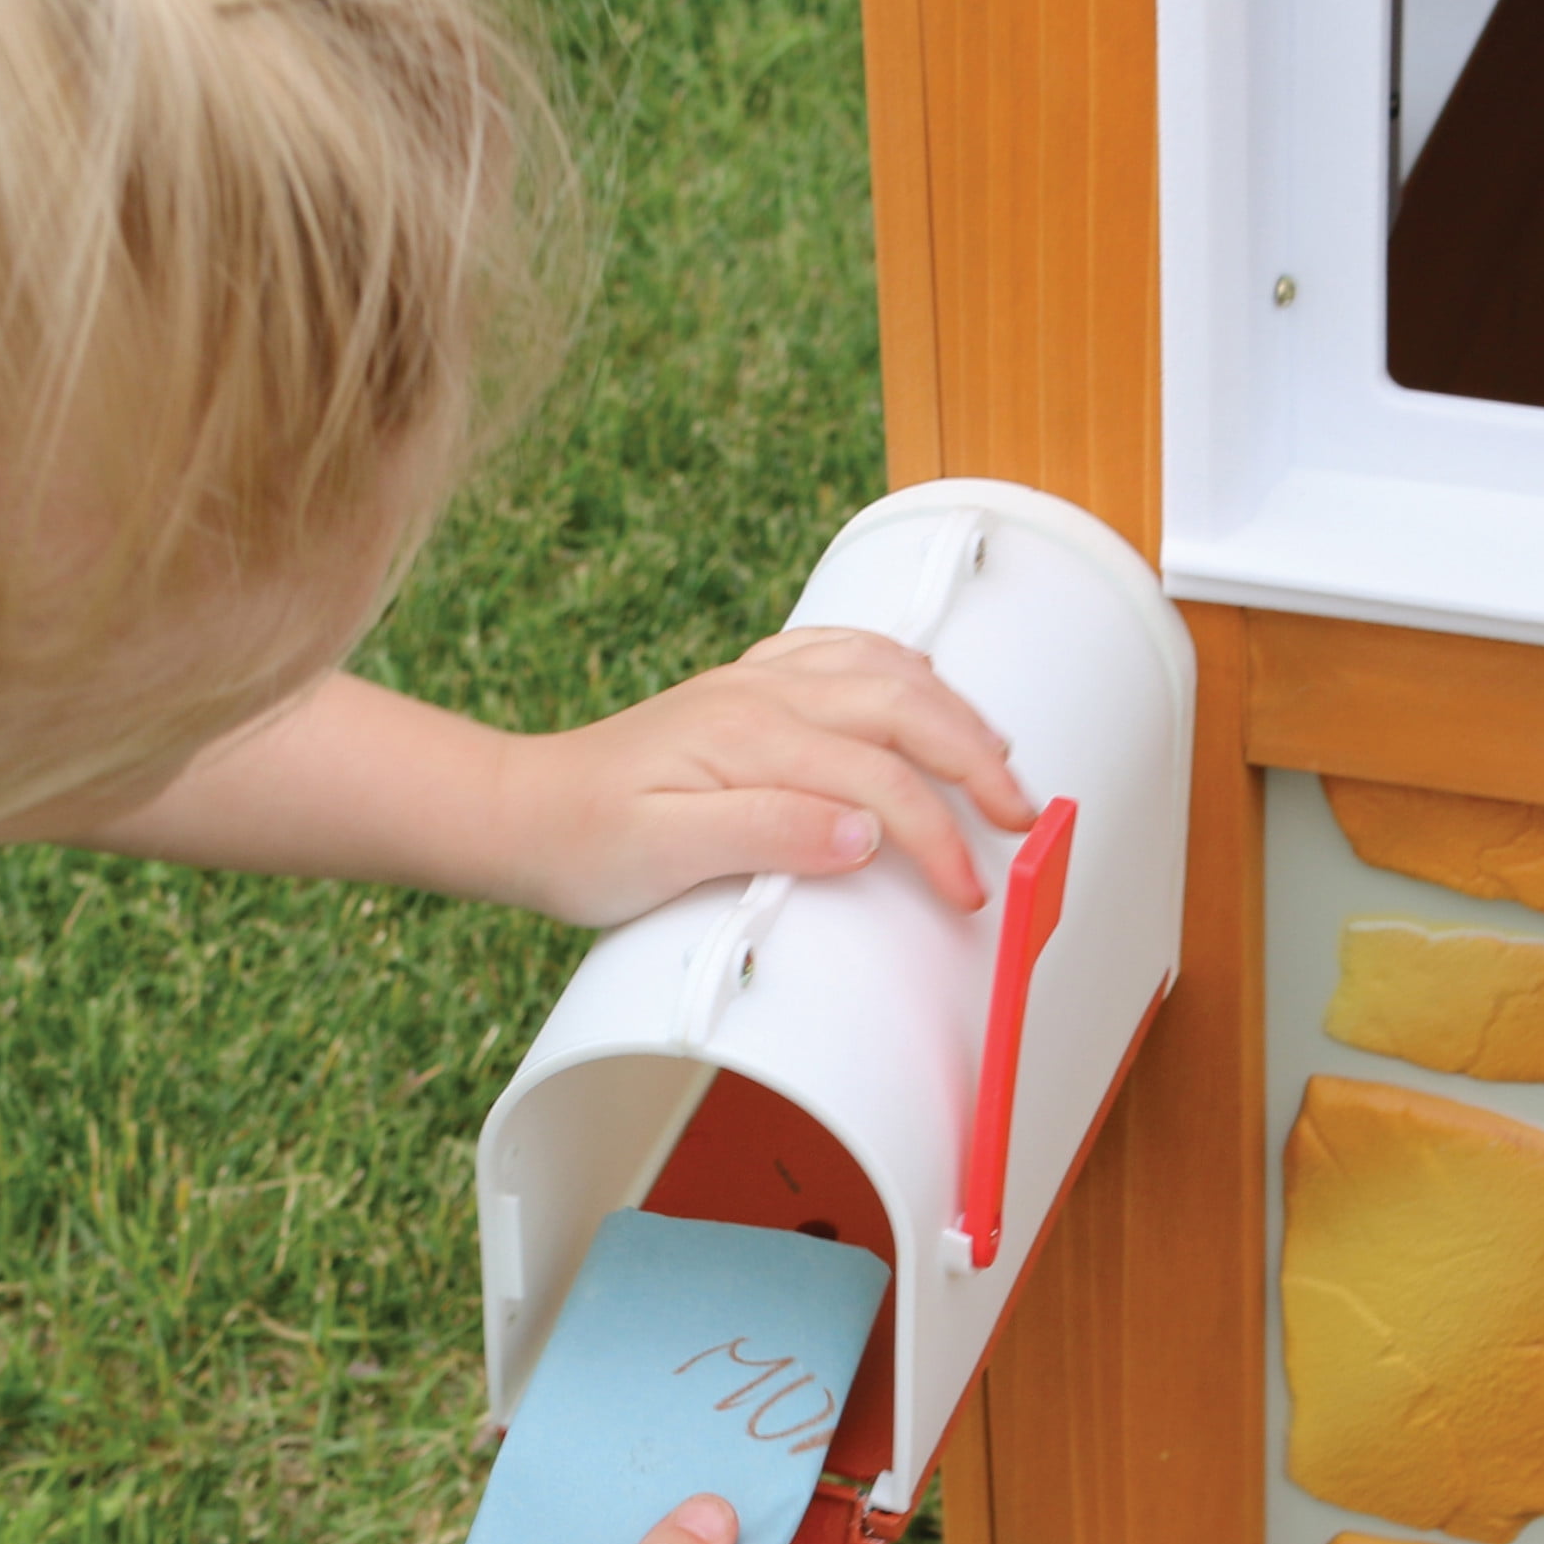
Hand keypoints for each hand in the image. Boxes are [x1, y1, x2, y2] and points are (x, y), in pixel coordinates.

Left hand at [497, 627, 1038, 925]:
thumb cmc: (584, 844)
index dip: (936, 839)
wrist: (522, 812)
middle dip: (975, 761)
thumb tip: (863, 834)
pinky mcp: (746, 690)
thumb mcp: (667, 855)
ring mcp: (756, 684)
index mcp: (751, 737)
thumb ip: (767, 835)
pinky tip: (922, 687)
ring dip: (952, 709)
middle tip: (1021, 819)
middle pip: (904, 709)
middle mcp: (762, 695)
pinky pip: (843, 653)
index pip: (879, 782)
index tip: (968, 890)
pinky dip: (899, 667)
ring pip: (885, 671)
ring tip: (997, 757)